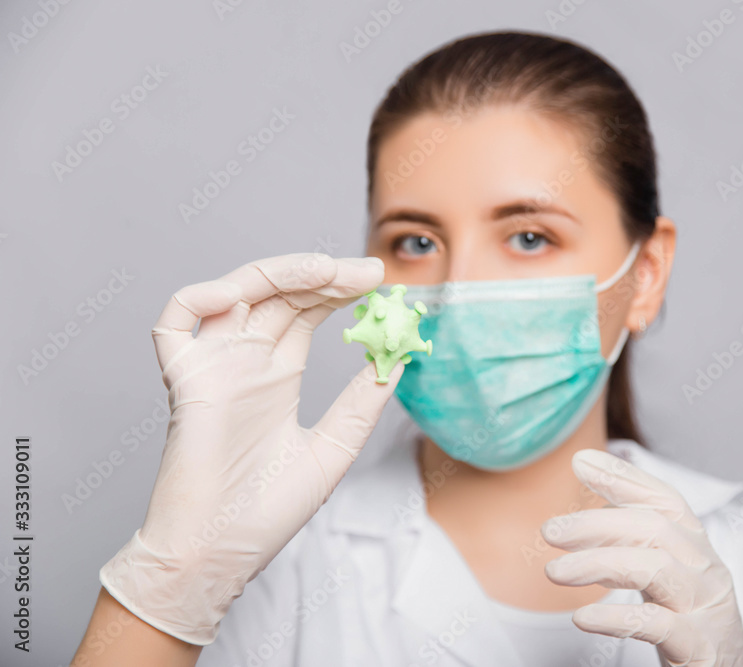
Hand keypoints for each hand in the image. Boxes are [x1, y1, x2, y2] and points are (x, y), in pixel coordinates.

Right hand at [99, 253, 402, 645]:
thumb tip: (399, 359)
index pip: (306, 312)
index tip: (379, 283)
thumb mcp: (334, 448)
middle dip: (323, 276)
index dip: (338, 291)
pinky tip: (245, 295)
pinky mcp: (183, 380)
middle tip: (369, 272)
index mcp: (276, 375)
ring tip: (327, 270)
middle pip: (280, 295)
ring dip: (279, 273)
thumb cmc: (268, 511)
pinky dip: (201, 298)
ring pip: (237, 293)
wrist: (222, 553)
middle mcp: (244, 362)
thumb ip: (363, 403)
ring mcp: (213, 366)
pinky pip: (175, 322)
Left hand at [542, 448, 742, 666]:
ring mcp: (707, 609)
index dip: (625, 478)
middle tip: (549, 531)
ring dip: (598, 563)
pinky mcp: (701, 648)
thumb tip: (593, 511)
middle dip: (597, 523)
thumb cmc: (691, 630)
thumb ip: (638, 547)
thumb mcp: (666, 582)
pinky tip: (582, 617)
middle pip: (654, 529)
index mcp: (698, 552)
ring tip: (553, 571)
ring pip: (655, 568)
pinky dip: (617, 616)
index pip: (665, 501)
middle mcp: (707, 572)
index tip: (581, 462)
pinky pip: (659, 624)